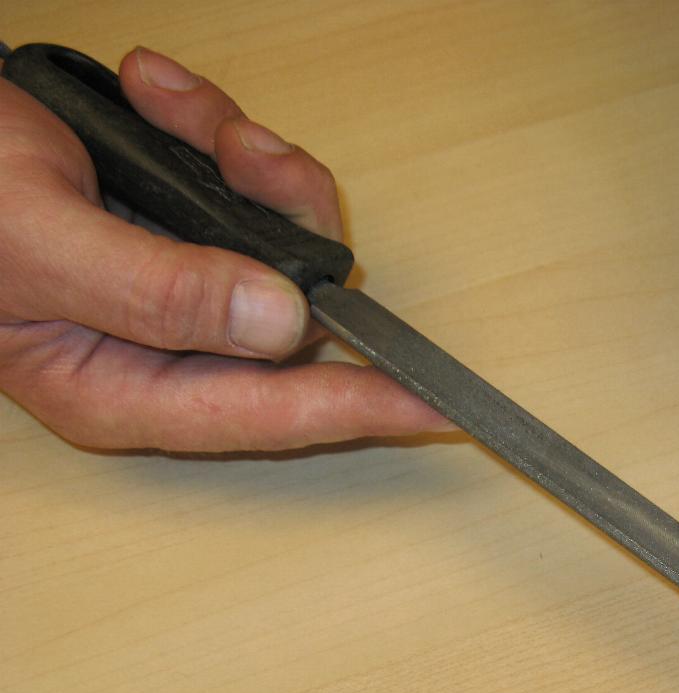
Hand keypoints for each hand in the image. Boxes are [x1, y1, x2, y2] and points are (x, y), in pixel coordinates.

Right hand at [0, 46, 452, 450]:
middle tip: (251, 155)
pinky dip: (211, 130)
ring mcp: (180, 289)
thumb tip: (280, 324)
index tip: (437, 406)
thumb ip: (156, 292)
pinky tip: (156, 91)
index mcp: (120, 389)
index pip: (265, 414)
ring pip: (282, 245)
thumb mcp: (38, 241)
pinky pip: (243, 190)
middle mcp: (163, 350)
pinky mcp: (183, 232)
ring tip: (169, 100)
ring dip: (248, 163)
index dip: (359, 408)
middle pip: (293, 319)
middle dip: (288, 226)